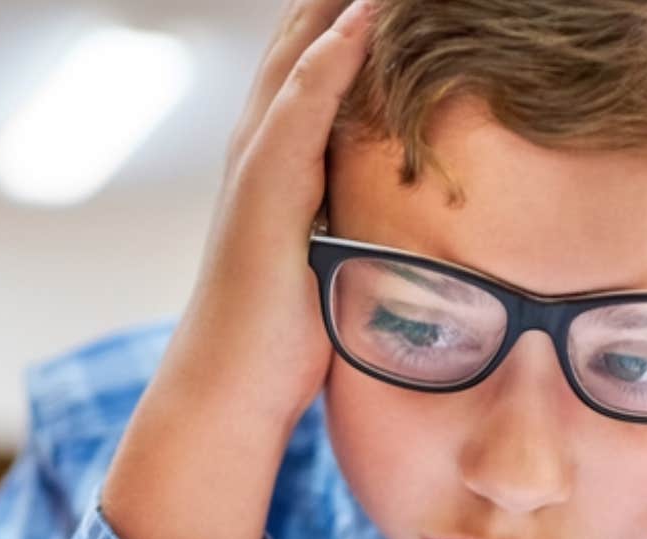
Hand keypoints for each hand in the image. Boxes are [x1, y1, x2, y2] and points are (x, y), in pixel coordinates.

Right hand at [165, 0, 377, 433]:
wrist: (229, 391)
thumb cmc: (282, 339)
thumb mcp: (334, 257)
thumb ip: (358, 217)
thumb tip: (417, 214)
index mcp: (280, 160)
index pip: (315, 62)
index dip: (351, 17)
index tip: (400, 0)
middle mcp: (260, 147)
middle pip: (300, 39)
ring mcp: (256, 164)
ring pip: (297, 55)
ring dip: (336, 5)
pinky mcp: (264, 191)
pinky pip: (300, 107)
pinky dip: (331, 56)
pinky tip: (365, 16)